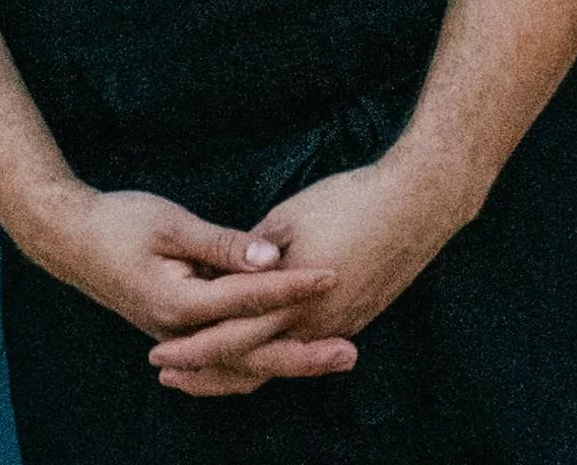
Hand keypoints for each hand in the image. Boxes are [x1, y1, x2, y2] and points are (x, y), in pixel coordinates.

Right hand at [16, 185, 346, 350]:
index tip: (335, 274)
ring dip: (289, 359)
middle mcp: (181, 334)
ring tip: (336, 355)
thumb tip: (269, 256)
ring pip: (242, 361)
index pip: (250, 299)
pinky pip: (228, 355)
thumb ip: (222, 244)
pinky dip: (260, 358)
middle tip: (352, 351)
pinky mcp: (181, 332)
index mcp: (180, 305)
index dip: (295, 286)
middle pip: (253, 354)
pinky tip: (291, 354)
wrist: (69, 240)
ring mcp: (180, 338)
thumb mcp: (171, 224)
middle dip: (304, 354)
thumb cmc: (118, 222)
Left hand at [145, 160, 473, 397]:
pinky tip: (262, 350)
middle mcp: (315, 323)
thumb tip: (223, 274)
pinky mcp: (357, 317)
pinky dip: (276, 355)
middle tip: (169, 376)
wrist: (418, 203)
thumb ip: (251, 252)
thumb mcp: (288, 217)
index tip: (157, 355)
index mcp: (291, 298)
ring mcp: (339, 325)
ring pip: (279, 361)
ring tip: (208, 372)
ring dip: (241, 367)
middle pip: (251, 360)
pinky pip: (306, 347)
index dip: (192, 348)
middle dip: (207, 371)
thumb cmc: (349, 201)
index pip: (230, 336)